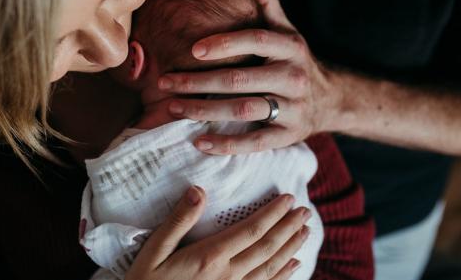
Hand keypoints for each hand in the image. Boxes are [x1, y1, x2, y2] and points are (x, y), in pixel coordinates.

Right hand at [126, 186, 309, 279]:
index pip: (251, 231)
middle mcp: (228, 276)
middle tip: (305, 210)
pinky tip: (295, 265)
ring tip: (305, 231)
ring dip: (291, 247)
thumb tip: (198, 190)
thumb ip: (178, 220)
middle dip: (289, 227)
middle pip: (267, 248)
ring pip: (271, 268)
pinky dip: (283, 275)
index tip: (288, 199)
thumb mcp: (154, 249)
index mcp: (210, 257)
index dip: (273, 214)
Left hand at [158, 0, 339, 154]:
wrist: (331, 100)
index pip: (257, 41)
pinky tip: (198, 142)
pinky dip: (225, 144)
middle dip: (199, 82)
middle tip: (165, 81)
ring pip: (242, 111)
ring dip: (204, 111)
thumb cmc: (296, 61)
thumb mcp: (287, 30)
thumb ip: (267, 2)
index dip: (225, 43)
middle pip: (241, 80)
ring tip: (173, 107)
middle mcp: (293, 77)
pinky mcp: (287, 137)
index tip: (193, 49)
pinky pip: (254, 143)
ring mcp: (292, 109)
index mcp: (291, 48)